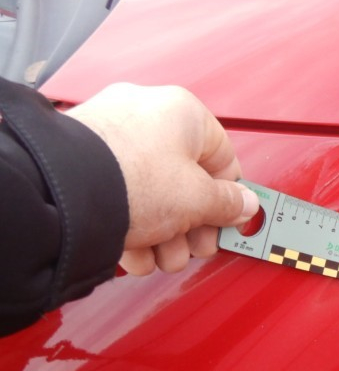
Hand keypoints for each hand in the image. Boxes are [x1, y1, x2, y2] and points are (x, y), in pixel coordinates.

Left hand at [67, 83, 259, 274]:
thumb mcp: (197, 200)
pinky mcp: (81, 156)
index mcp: (183, 112)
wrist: (62, 195)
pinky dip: (130, 222)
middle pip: (185, 178)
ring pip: (151, 189)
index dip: (229, 197)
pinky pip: (119, 190)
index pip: (223, 158)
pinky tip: (133, 253)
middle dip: (191, 224)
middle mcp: (146, 113)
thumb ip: (228, 203)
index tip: (227, 223)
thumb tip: (244, 205)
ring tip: (159, 258)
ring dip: (163, 231)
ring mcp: (110, 133)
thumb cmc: (132, 182)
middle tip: (192, 249)